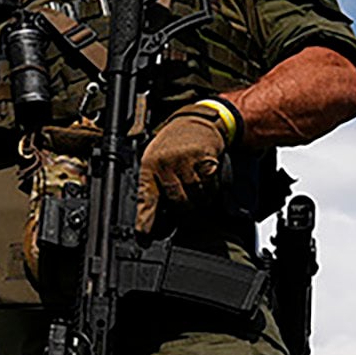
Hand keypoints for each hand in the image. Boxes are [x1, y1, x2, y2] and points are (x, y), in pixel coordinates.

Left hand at [134, 103, 232, 234]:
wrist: (197, 120)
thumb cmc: (174, 144)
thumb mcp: (156, 160)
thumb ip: (155, 185)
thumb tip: (156, 218)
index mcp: (149, 165)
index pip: (146, 196)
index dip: (145, 217)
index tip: (144, 234)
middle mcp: (165, 162)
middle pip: (177, 201)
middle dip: (184, 210)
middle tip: (187, 209)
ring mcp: (185, 160)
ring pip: (196, 197)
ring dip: (200, 200)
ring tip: (197, 188)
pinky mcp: (205, 159)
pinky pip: (210, 187)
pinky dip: (211, 190)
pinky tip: (207, 180)